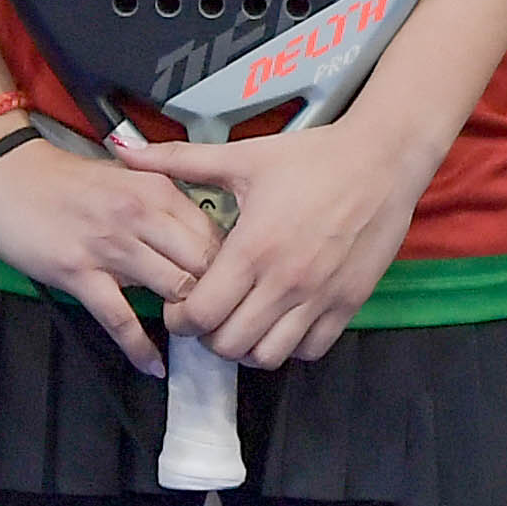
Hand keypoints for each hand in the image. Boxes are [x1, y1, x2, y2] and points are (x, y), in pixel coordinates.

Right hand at [0, 135, 223, 373]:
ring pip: (173, 289)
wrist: (6, 174)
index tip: (232, 291)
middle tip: (218, 320)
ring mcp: (111, 244)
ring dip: (186, 320)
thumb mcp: (131, 179)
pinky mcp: (78, 271)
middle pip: (206, 266)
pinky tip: (153, 365)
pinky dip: (140, 347)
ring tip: (190, 339)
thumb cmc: (68, 181)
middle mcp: (143, 214)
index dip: (231, 269)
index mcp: (161, 189)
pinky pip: (120, 318)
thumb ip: (167, 209)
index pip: (217, 236)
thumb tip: (203, 246)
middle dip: (218, 297)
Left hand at [118, 108, 448, 370]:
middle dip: (208, 336)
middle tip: (209, 313)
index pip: (199, 314)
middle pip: (228, 344)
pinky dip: (290, 345)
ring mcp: (319, 297)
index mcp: (252, 249)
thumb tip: (123, 149)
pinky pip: (310, 350)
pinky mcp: (348, 303)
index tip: (180, 303)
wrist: (383, 161)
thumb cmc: (312, 158)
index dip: (180, 317)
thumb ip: (178, 160)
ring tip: (244, 320)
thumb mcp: (243, 156)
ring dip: (247, 346)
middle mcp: (284, 282)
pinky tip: (282, 320)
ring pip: (268, 356)